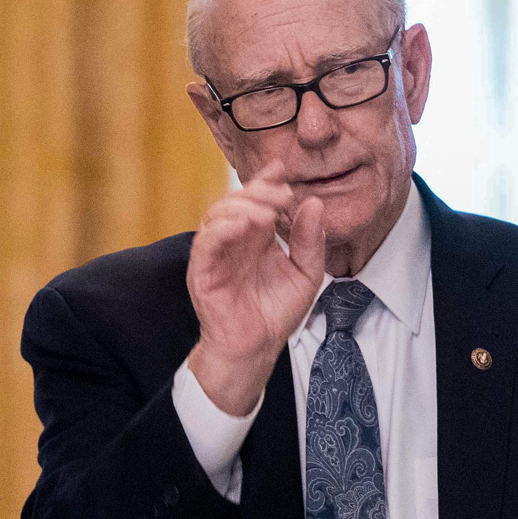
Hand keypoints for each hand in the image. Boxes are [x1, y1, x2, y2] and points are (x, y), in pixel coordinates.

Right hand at [185, 161, 325, 413]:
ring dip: (243, 206)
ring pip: (218, 213)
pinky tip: (245, 225)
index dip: (267, 180)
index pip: (257, 198)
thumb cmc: (276, 312)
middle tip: (284, 197)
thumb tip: (315, 203)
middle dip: (260, 192)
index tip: (283, 171)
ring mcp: (217, 253)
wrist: (257, 348)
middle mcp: (234, 239)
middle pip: (237, 199)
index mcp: (257, 236)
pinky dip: (223, 228)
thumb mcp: (306, 274)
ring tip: (269, 214)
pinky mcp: (202, 270)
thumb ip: (310, 241)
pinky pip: (205, 241)